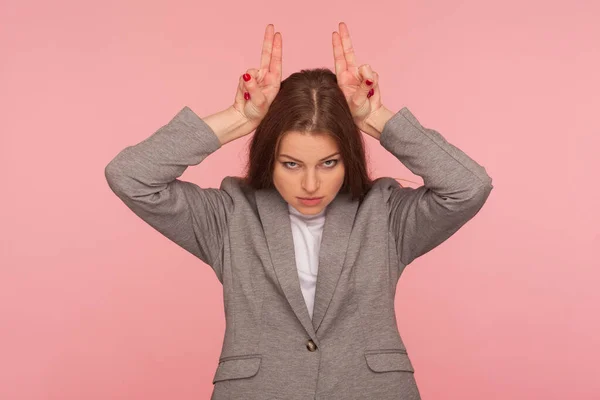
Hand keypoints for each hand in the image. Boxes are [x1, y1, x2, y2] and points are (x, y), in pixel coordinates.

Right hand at [232, 24, 282, 127]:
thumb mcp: (258, 103)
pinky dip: (242, 86)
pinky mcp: (246, 81)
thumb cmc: (257, 114)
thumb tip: (247, 75)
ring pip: (250, 71)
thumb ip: (253, 88)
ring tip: (249, 96)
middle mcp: (266, 78)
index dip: (276, 47)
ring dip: (248, 83)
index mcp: (274, 82)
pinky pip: (242, 77)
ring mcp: (256, 79)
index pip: (276, 61)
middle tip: (270, 26)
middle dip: (268, 41)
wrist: (244, 119)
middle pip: (267, 55)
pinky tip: (245, 95)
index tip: (278, 34)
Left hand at [332, 22, 385, 137]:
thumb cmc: (357, 112)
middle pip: (348, 53)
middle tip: (341, 24)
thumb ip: (363, 86)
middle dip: (345, 39)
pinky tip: (371, 92)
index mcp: (343, 79)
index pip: (339, 58)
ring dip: (369, 78)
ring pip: (367, 68)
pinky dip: (374, 82)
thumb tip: (367, 71)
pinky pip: (374, 75)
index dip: (337, 45)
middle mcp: (351, 75)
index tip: (335, 33)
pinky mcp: (371, 79)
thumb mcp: (357, 102)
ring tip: (367, 92)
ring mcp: (361, 76)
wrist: (369, 118)